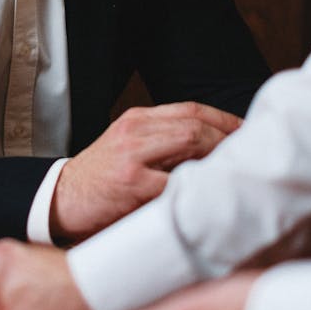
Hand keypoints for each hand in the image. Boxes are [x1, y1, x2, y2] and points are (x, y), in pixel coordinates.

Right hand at [51, 102, 241, 241]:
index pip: (190, 109)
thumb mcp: (127, 148)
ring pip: (189, 142)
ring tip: (237, 171)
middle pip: (194, 123)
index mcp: (136, 120)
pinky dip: (197, 186)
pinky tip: (211, 194)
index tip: (247, 132)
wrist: (60, 200)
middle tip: (251, 155)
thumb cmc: (99, 180)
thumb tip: (211, 150)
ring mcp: (132, 156)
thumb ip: (161, 143)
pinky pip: (175, 182)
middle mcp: (134, 131)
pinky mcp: (131, 184)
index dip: (224, 119)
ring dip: (218, 156)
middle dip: (228, 138)